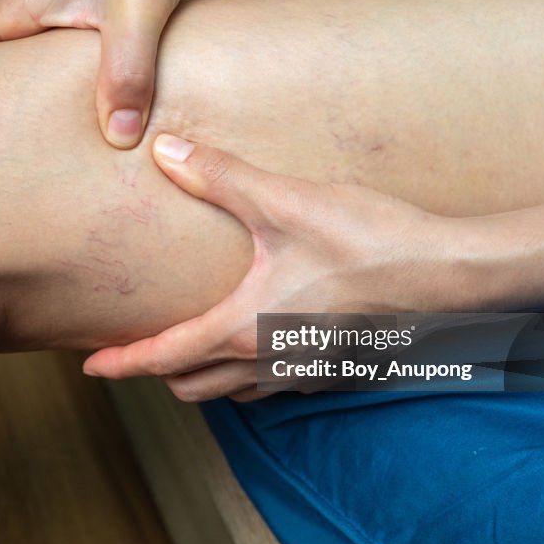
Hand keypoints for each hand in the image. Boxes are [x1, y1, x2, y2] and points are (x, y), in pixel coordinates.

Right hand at [0, 0, 217, 148]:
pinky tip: (42, 113)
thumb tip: (115, 136)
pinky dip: (28, 88)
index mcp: (22, 5)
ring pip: (3, 60)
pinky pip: (41, 60)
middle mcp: (29, 9)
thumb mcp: (138, 10)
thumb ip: (126, 72)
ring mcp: (55, 12)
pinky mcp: (84, 17)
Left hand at [83, 134, 469, 401]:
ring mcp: (304, 374)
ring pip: (233, 392)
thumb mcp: (285, 202)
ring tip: (193, 343)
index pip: (164, 357)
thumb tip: (164, 151)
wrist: (452, 277)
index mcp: (243, 328)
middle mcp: (268, 362)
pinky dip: (248, 373)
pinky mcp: (336, 372)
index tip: (90, 368)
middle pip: (191, 385)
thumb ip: (220, 176)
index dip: (121, 362)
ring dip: (203, 375)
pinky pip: (274, 386)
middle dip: (158, 370)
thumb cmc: (368, 241)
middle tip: (140, 345)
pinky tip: (260, 337)